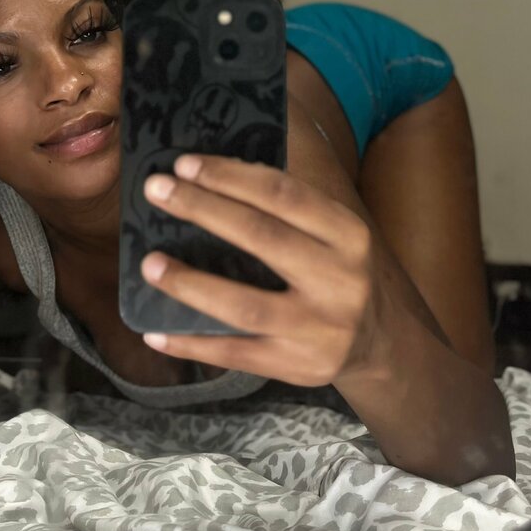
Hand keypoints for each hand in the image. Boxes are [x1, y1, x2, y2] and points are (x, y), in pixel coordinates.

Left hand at [139, 154, 384, 387]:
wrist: (381, 343)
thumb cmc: (337, 271)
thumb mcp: (333, 233)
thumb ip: (286, 206)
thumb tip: (210, 170)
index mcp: (348, 234)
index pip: (284, 195)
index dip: (232, 176)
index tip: (184, 163)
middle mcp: (340, 279)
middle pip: (262, 238)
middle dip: (203, 210)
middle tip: (155, 190)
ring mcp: (320, 329)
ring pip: (245, 305)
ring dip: (190, 284)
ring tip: (149, 264)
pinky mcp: (299, 367)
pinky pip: (236, 354)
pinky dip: (192, 343)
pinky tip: (154, 330)